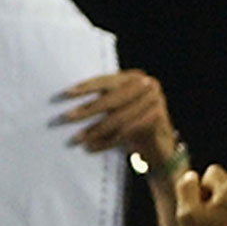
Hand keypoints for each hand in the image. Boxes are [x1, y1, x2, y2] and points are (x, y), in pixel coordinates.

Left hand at [59, 69, 176, 166]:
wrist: (160, 147)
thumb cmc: (132, 125)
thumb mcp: (118, 107)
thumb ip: (103, 98)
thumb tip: (69, 99)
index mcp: (135, 77)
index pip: (107, 80)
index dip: (86, 87)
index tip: (66, 94)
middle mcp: (148, 85)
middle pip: (113, 99)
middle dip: (88, 110)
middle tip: (68, 117)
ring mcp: (156, 102)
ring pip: (120, 117)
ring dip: (96, 129)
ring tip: (79, 138)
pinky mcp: (158, 120)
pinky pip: (129, 131)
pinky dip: (108, 141)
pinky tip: (93, 147)